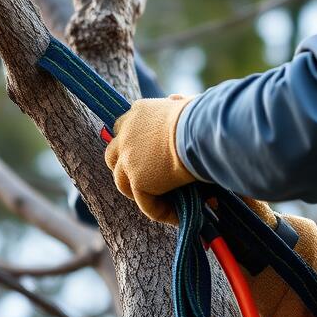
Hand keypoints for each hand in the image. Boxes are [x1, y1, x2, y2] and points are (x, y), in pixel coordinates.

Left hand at [104, 95, 194, 222]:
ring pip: (121, 181)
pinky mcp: (137, 178)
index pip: (124, 128)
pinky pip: (144, 201)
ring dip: (138, 193)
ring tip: (160, 202)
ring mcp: (128, 157)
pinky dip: (160, 211)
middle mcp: (127, 132)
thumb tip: (176, 100)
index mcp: (139, 111)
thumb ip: (177, 103)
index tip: (148, 157)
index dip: (133, 145)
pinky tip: (176, 216)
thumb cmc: (203, 117)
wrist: (201, 132)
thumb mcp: (187, 103)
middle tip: (146, 182)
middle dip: (125, 168)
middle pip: (113, 154)